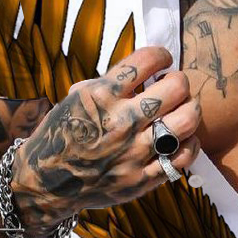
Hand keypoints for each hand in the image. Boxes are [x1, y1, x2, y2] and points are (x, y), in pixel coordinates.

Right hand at [8, 45, 201, 235]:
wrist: (46, 182)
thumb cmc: (63, 135)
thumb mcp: (75, 99)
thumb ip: (108, 84)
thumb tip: (144, 70)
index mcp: (101, 96)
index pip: (146, 61)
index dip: (162, 55)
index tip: (163, 60)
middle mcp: (120, 122)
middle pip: (175, 88)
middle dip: (180, 81)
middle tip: (176, 86)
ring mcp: (132, 153)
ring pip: (185, 122)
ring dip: (191, 110)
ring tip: (185, 109)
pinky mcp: (140, 180)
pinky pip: (180, 159)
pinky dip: (190, 145)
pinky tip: (184, 139)